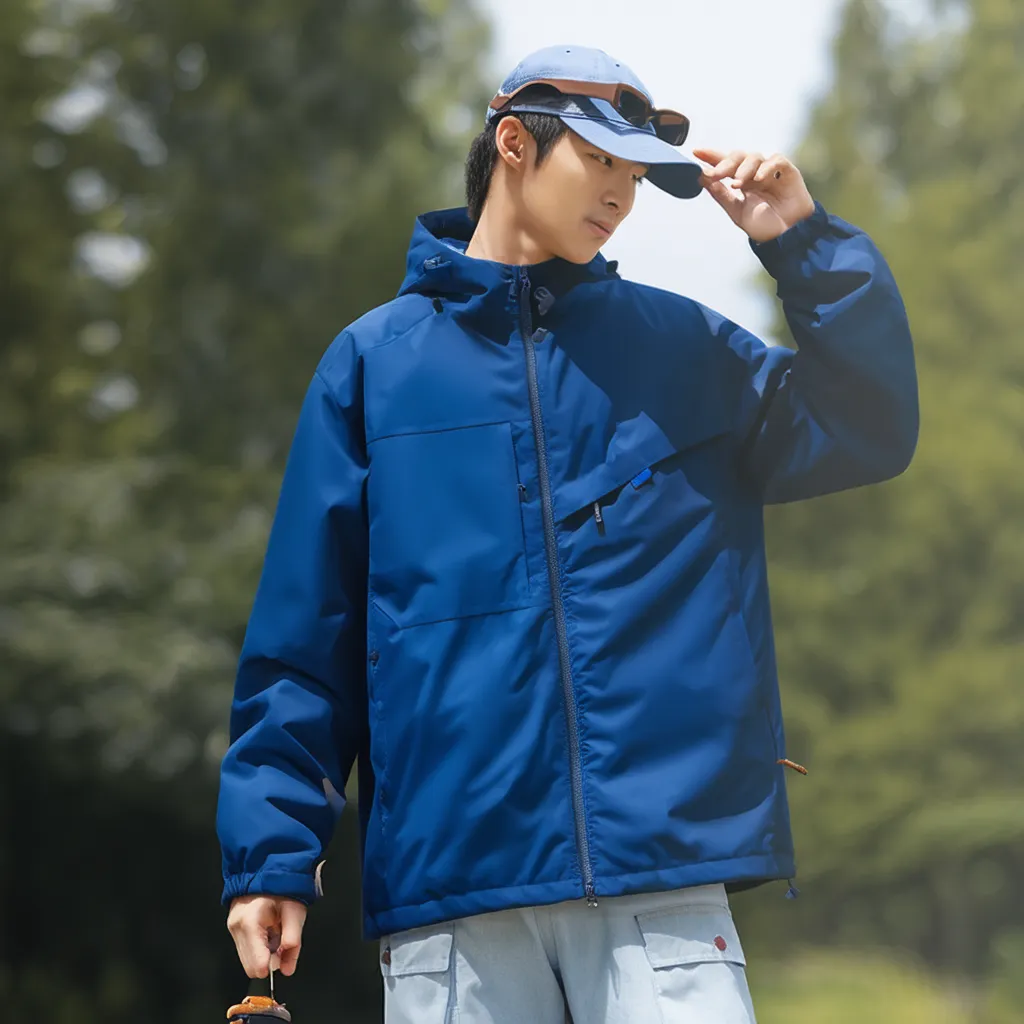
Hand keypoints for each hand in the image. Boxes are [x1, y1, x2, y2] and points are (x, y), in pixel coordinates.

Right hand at [227, 895, 306, 978]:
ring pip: (247, 960)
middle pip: (251, 967)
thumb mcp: (295, 911)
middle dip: (269, 961)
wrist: (267, 869)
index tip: (283, 959)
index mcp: (250, 923)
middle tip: (282, 942)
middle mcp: (237, 927)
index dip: (273, 966)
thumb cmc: (282, 887)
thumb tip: (287, 968)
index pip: (256, 964)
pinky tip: (268, 931)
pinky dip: (259, 946)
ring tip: (275, 932)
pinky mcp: (233, 928)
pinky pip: (246, 949)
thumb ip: (293, 940)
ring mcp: (232, 928)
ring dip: (264, 953)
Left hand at [692, 148, 815, 242]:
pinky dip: (766, 167)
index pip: (724, 164)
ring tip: (737, 183)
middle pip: (738, 157)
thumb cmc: (763, 225)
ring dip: (743, 169)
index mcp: (741, 182)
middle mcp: (754, 173)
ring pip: (754, 157)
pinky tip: (758, 179)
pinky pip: (776, 161)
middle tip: (716, 174)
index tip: (696, 152)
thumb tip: (701, 178)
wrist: (786, 237)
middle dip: (725, 164)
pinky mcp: (788, 172)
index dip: (711, 156)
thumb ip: (720, 194)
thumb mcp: (736, 211)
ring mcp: (771, 172)